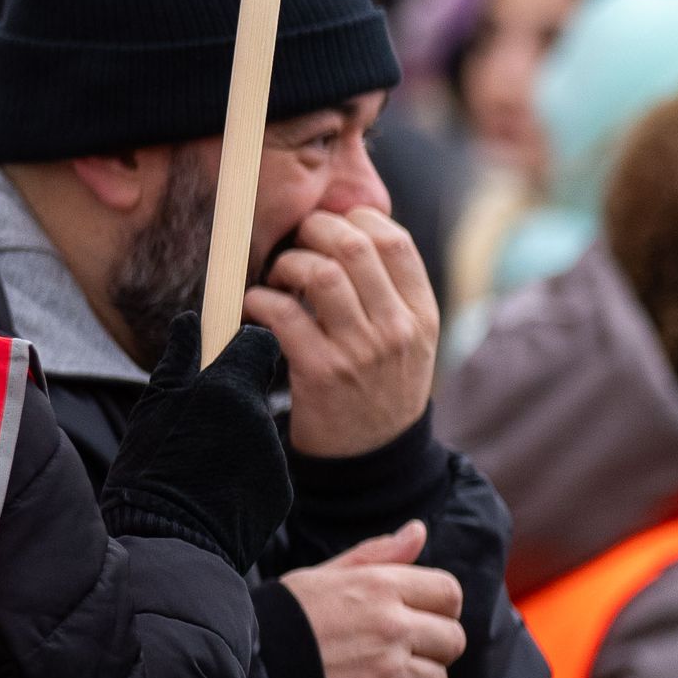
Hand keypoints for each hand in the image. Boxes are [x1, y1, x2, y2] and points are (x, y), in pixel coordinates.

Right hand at [102, 320, 293, 574]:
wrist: (170, 549)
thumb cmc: (151, 475)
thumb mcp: (154, 407)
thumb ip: (180, 359)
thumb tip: (193, 322)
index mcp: (230, 390)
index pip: (259, 344)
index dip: (242, 349)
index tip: (222, 359)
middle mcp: (262, 420)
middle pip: (252, 393)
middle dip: (229, 403)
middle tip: (192, 431)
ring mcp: (274, 460)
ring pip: (255, 435)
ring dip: (233, 443)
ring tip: (197, 470)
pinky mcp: (280, 495)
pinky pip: (262, 472)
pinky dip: (242, 478)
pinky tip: (213, 495)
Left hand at [244, 209, 439, 458]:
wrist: (372, 459)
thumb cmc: (382, 386)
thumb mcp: (410, 341)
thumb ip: (391, 292)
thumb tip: (347, 229)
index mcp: (421, 315)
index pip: (395, 241)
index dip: (356, 218)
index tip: (332, 224)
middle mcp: (396, 330)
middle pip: (355, 247)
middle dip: (315, 230)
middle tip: (297, 240)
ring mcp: (360, 352)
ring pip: (321, 274)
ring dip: (289, 264)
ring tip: (279, 276)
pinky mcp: (322, 373)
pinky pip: (285, 315)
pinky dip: (261, 300)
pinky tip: (257, 305)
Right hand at [282, 522, 466, 677]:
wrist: (247, 671)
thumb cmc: (285, 619)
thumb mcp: (326, 575)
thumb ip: (378, 554)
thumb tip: (418, 531)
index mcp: (380, 586)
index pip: (449, 594)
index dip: (439, 607)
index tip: (418, 618)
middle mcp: (392, 627)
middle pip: (453, 641)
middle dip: (431, 649)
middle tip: (395, 653)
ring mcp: (389, 673)